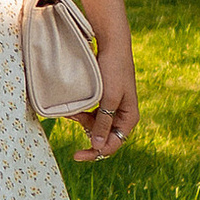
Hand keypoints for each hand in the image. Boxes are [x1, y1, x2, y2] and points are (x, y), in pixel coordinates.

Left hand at [71, 33, 137, 162]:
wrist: (111, 44)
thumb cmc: (114, 70)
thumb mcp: (109, 98)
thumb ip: (103, 123)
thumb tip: (97, 146)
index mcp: (129, 118)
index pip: (113, 144)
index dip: (95, 152)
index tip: (77, 155)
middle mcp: (122, 115)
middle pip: (103, 136)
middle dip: (87, 132)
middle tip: (72, 118)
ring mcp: (113, 107)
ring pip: (95, 125)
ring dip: (82, 121)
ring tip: (70, 110)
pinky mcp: (104, 99)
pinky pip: (92, 113)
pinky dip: (82, 112)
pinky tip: (73, 107)